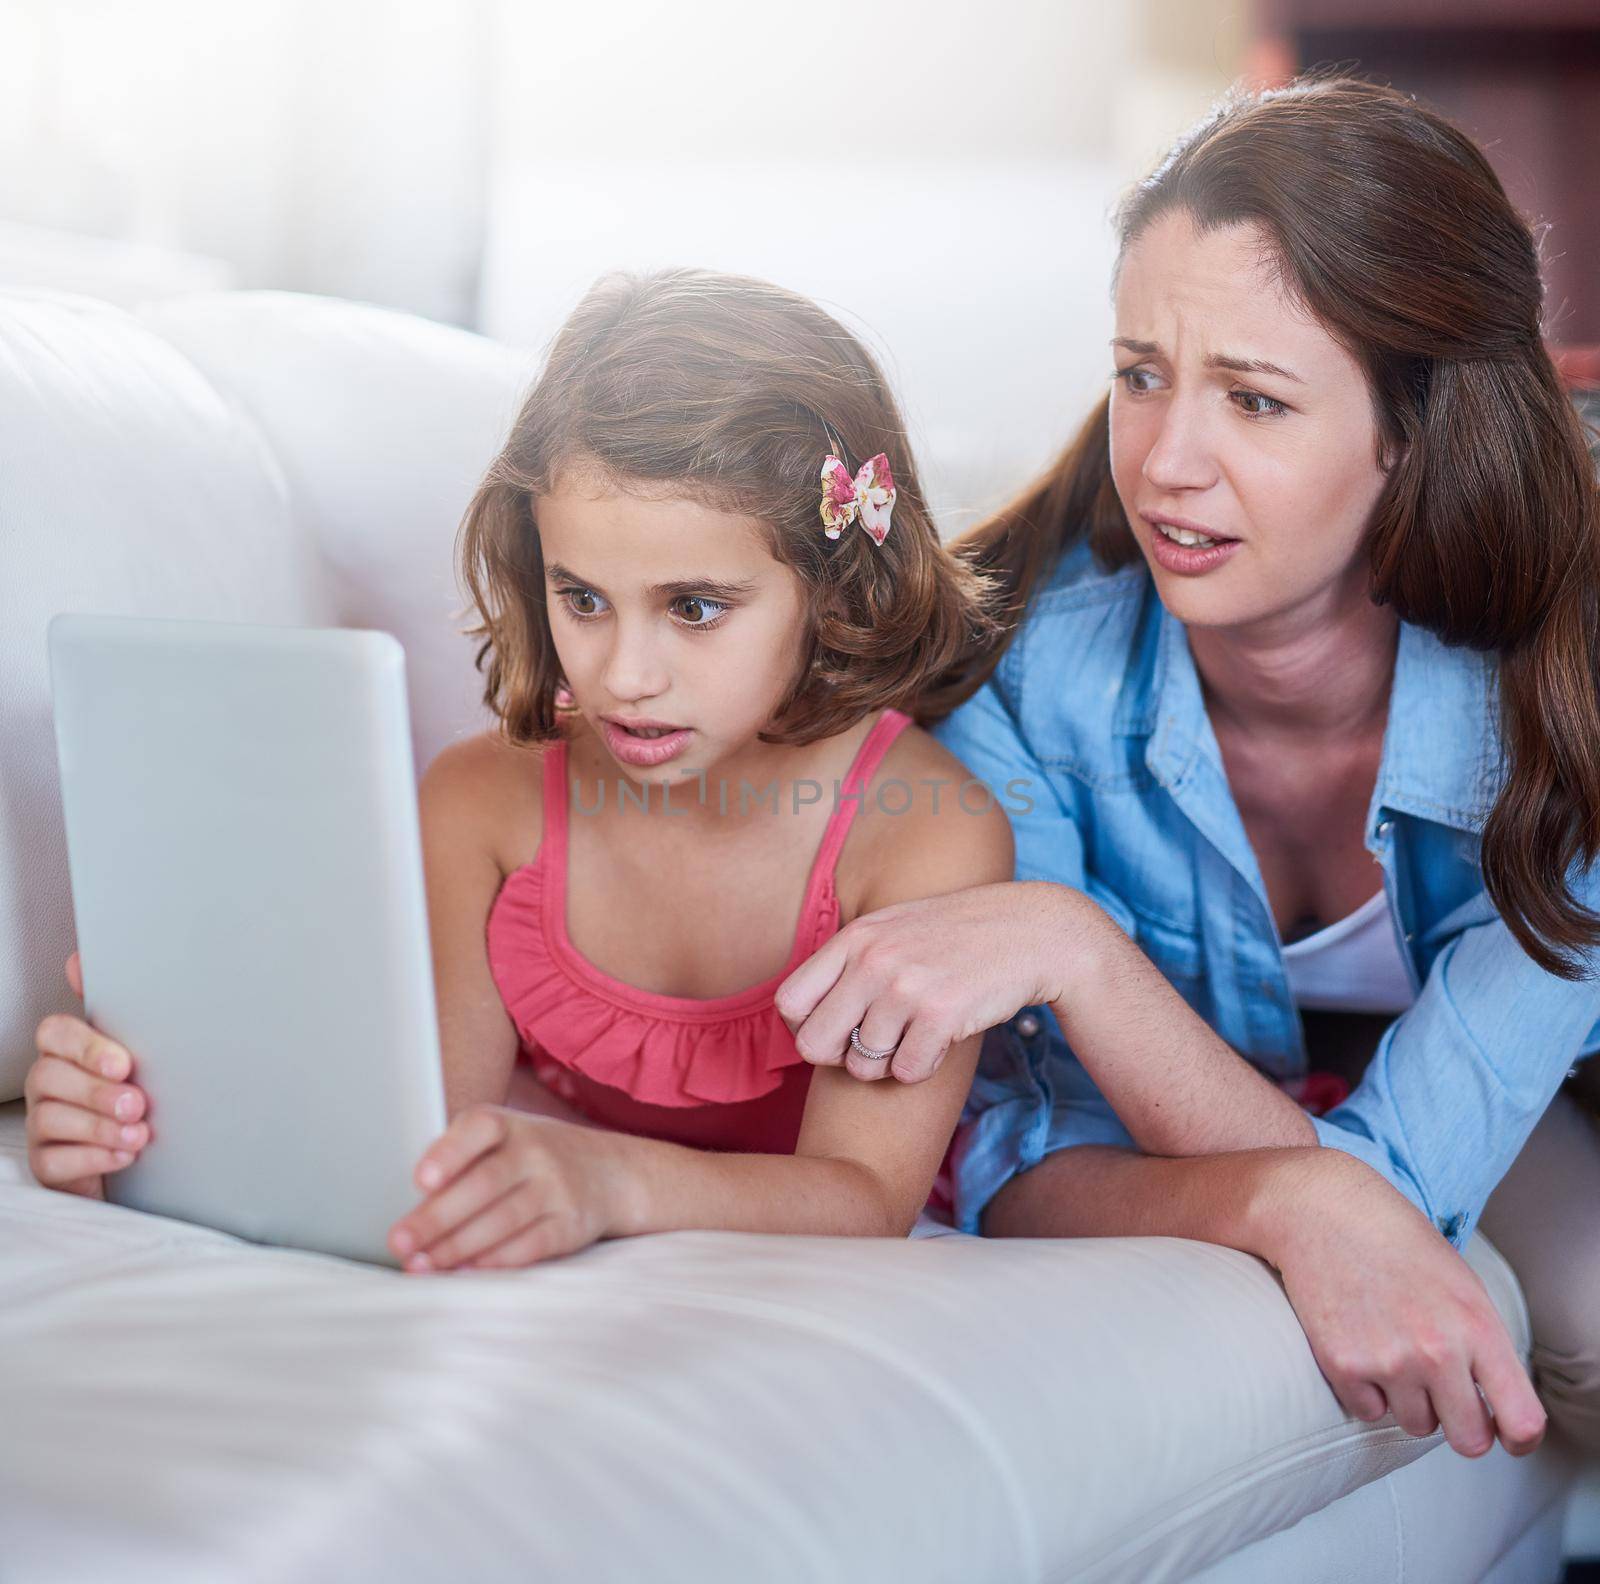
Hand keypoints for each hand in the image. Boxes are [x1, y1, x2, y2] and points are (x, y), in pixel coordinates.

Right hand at [24, 951, 149, 1197]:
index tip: (123, 1063)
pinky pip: (53, 1161)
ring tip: (138, 1133)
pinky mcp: (48, 1162)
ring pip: (48, 1118)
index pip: (54, 1033)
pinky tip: (124, 1155)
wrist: (155, 1151)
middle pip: (48, 1076)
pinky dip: (93, 1159)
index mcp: (71, 1050)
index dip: (85, 1047)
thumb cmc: (143, 1091)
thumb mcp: (146, 1047)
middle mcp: (50, 1083)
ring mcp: (45, 1123)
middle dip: (96, 1092)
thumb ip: (123, 1007)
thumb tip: (80, 961)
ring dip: (99, 1127)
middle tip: (137, 1103)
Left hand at [388, 1105, 633, 1272]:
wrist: (610, 1171)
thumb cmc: (532, 1156)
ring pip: (503, 1220)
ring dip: (457, 1247)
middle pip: (484, 1184)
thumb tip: (409, 1204)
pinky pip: (531, 1246)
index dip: (450, 1152)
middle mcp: (536, 1150)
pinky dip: (496, 1261)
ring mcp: (558, 1187)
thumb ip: (460, 1159)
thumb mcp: (505, 1138)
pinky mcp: (571, 1224)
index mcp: (509, 1124)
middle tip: (399, 1243)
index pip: (480, 1128)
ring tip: (420, 1265)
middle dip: (437, 1217)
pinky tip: (465, 1271)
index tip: (421, 1180)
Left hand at [774, 880, 1076, 1084]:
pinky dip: (919, 1068)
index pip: (789, 1004)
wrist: (1031, 931)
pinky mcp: (941, 1015)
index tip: (834, 1032)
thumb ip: (848, 960)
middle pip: (814, 1045)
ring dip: (886, 1065)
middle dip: (839, 1058)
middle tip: (869, 1049)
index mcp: (855, 938)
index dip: (804, 1029)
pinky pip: (905, 1072)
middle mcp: (873, 960)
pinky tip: (937, 1044)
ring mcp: (906, 987)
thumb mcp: (893, 928)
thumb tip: (799, 1011)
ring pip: (862, 1067)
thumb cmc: (956, 935)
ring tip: (911, 1040)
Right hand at [1265, 1151, 1546, 1458]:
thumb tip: (1495, 1401)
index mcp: (1477, 1327)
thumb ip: (1482, 1344)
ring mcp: (1389, 1361)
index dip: (1518, 1438)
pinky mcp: (1342, 1365)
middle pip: (1470, 1440)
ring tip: (1390, 1348)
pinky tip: (1358, 1344)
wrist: (1321, 1209)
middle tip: (1441, 1395)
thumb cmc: (1395, 1241)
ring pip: (1417, 1425)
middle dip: (1459, 1424)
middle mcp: (1437, 1351)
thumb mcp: (1460, 1284)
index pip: (1522, 1420)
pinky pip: (1369, 1411)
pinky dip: (1366, 1390)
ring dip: (1408, 1400)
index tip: (1508, 1436)